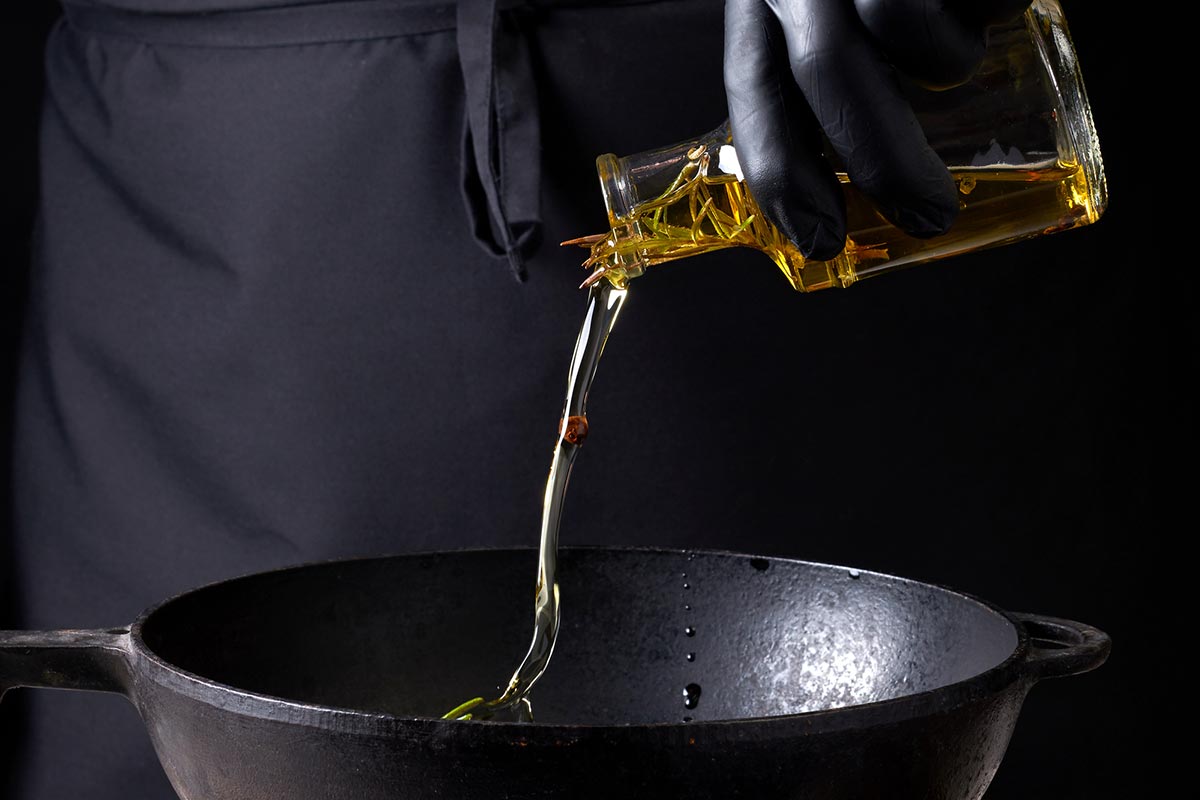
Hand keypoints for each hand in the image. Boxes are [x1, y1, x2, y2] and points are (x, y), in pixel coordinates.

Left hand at [724, 0, 1030, 259]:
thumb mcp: (829, 9)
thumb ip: (827, 73)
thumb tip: (851, 184)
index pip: (750, 87)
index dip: (779, 173)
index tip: (816, 239)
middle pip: (826, 73)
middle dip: (880, 162)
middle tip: (927, 217)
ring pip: (903, 31)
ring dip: (944, 65)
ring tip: (961, 42)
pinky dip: (987, 10)